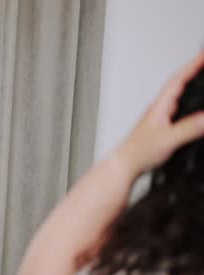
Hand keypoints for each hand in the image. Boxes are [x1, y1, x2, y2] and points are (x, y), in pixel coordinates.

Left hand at [116, 51, 203, 177]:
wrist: (125, 164)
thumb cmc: (138, 152)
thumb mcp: (168, 139)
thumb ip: (189, 128)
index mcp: (160, 105)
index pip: (179, 79)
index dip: (193, 64)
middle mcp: (160, 108)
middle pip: (180, 82)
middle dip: (195, 69)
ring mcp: (161, 116)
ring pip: (179, 94)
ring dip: (191, 82)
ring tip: (202, 74)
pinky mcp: (163, 126)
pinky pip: (179, 107)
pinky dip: (189, 100)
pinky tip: (193, 104)